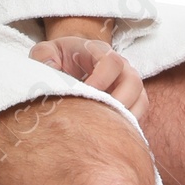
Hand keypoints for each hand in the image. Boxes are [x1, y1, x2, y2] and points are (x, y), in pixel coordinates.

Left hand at [29, 34, 148, 122]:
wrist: (70, 62)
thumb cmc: (59, 58)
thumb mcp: (45, 52)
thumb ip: (44, 56)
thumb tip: (51, 69)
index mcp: (100, 52)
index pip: (112, 62)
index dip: (101, 80)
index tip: (86, 94)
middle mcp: (121, 66)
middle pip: (133, 81)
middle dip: (118, 101)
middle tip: (98, 116)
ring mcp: (128, 83)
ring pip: (140, 99)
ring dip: (125, 115)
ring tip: (104, 127)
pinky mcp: (131, 100)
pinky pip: (138, 113)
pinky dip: (128, 124)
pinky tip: (109, 133)